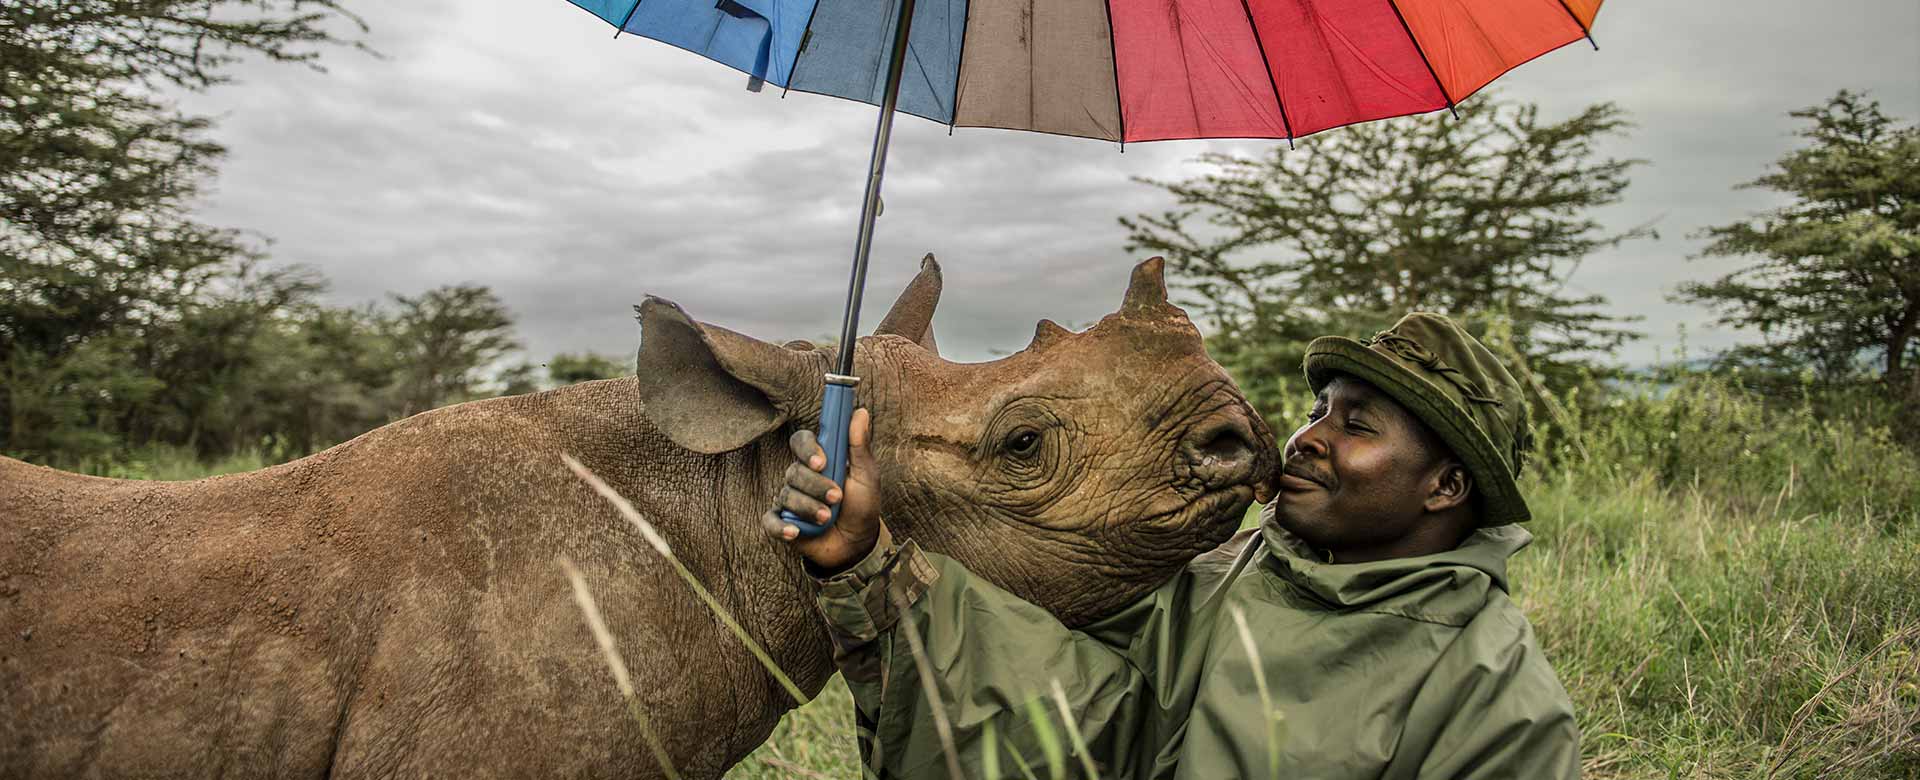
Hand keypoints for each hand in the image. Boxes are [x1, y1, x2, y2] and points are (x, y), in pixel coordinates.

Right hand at [761, 407, 881, 572]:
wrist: (857, 543)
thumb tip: (860, 412)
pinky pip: (771, 522)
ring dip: (810, 508)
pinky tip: (796, 531)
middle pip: (794, 470)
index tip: (822, 462)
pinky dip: (782, 527)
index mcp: (819, 460)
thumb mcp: (866, 475)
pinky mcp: (783, 524)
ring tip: (828, 518)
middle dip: (816, 486)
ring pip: (787, 495)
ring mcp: (789, 500)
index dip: (807, 449)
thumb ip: (860, 445)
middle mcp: (800, 477)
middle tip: (837, 497)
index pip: (801, 442)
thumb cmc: (862, 505)